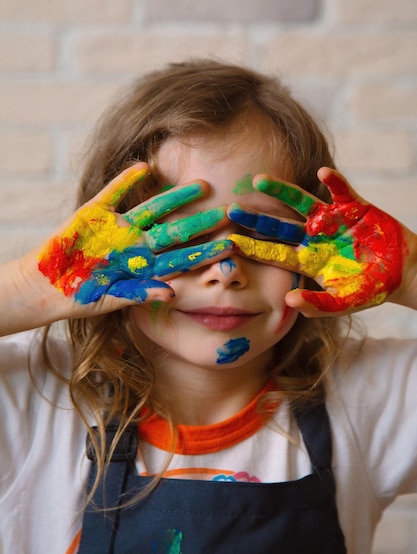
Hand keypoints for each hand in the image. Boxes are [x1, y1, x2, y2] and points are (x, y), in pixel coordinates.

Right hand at [38, 163, 232, 313]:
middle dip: (201, 222)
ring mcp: (117, 227)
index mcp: (143, 266)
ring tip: (202, 185)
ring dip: (176, 197)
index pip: (181, 257)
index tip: (231, 246)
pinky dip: (127, 180)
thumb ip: (139, 294)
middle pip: (175, 230)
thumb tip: (169, 295)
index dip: (205, 251)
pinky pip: (113, 193)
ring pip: (152, 208)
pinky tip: (146, 167)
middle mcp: (135, 244)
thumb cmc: (80, 297)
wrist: (45, 286)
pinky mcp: (93, 213)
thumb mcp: (111, 300)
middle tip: (230, 211)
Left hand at [228, 167, 408, 315]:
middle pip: (279, 225)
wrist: (402, 275)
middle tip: (230, 208)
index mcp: (307, 260)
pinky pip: (342, 192)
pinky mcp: (354, 208)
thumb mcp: (343, 304)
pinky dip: (335, 182)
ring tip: (259, 180)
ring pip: (302, 202)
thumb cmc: (369, 290)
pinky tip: (323, 172)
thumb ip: (317, 305)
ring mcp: (332, 221)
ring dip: (282, 191)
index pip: (273, 253)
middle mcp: (313, 238)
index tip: (228, 243)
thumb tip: (289, 299)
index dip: (251, 247)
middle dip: (256, 217)